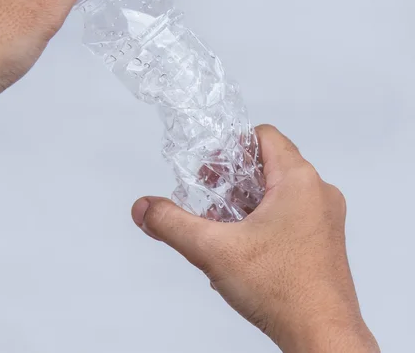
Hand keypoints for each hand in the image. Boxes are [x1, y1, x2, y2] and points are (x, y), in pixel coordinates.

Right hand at [131, 125, 379, 352]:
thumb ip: (171, 223)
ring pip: (276, 192)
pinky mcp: (322, 242)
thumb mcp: (212, 250)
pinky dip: (260, 221)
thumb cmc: (284, 290)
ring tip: (220, 227)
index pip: (263, 136)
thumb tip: (144, 208)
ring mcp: (324, 219)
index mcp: (299, 182)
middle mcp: (318, 194)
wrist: (322, 337)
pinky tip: (239, 249)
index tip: (209, 169)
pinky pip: (288, 215)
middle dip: (231, 179)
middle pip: (267, 164)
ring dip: (244, 203)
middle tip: (208, 198)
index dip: (230, 146)